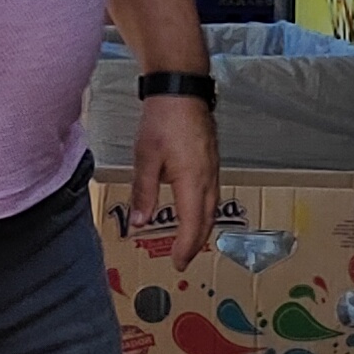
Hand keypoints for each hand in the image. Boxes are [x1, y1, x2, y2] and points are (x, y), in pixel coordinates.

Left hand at [124, 88, 217, 256]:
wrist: (182, 89)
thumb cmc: (163, 120)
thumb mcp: (145, 158)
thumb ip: (144, 193)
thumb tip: (140, 222)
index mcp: (192, 181)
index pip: (192, 224)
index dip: (185, 248)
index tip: (178, 264)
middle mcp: (208, 178)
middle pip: (206, 220)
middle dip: (195, 243)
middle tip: (183, 259)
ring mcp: (213, 168)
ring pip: (212, 207)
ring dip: (202, 227)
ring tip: (190, 241)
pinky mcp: (212, 159)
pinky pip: (212, 193)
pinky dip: (204, 210)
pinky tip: (195, 209)